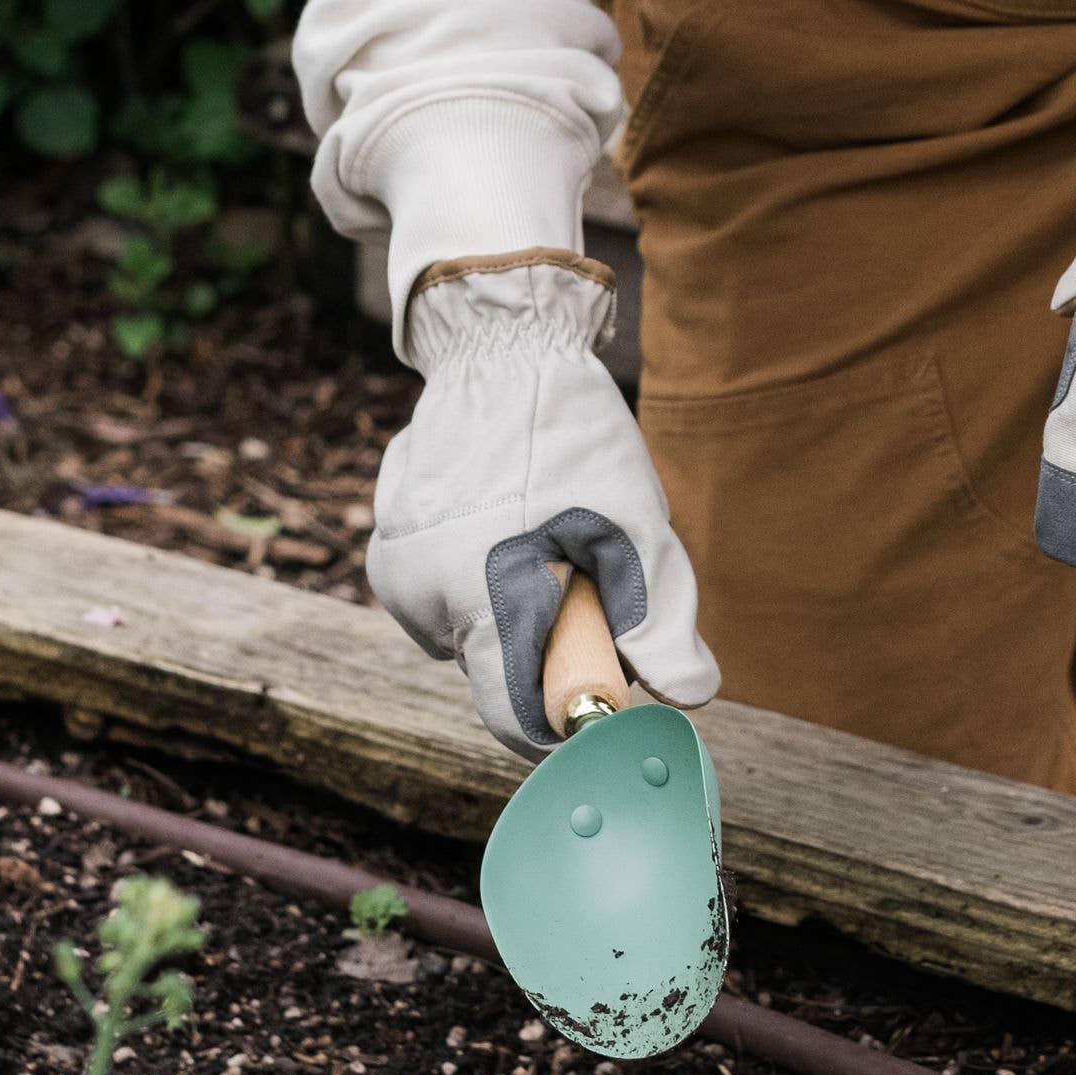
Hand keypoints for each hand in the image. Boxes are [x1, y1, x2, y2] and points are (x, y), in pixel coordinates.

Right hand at [367, 252, 716, 757]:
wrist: (500, 351)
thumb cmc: (574, 440)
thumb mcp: (637, 526)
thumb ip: (660, 620)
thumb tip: (688, 696)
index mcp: (485, 602)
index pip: (514, 719)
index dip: (565, 723)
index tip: (602, 700)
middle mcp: (424, 599)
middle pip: (498, 671)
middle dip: (545, 645)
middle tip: (582, 575)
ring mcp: (397, 572)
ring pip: (469, 632)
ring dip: (509, 608)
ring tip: (539, 535)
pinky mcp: (387, 546)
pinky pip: (442, 595)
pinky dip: (475, 577)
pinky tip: (500, 519)